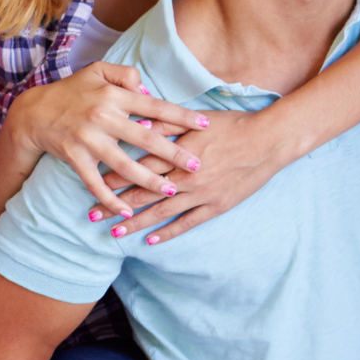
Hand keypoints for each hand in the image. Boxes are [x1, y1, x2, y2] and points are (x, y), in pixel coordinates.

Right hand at [8, 63, 204, 216]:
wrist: (33, 112)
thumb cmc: (70, 91)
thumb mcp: (97, 70)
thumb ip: (127, 75)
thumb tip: (149, 90)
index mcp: (113, 95)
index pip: (155, 106)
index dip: (181, 116)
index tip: (205, 125)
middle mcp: (103, 117)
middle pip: (146, 138)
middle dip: (174, 153)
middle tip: (198, 165)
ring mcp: (88, 140)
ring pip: (125, 165)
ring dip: (149, 181)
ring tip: (171, 191)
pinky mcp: (75, 158)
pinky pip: (96, 184)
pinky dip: (111, 200)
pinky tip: (128, 212)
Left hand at [89, 107, 288, 243]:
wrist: (268, 141)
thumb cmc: (231, 125)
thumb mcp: (195, 120)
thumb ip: (166, 122)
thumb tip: (138, 122)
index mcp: (177, 153)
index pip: (136, 166)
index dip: (113, 176)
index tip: (92, 183)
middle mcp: (184, 176)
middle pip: (142, 193)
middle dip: (115, 205)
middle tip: (91, 215)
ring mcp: (200, 194)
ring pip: (160, 212)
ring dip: (135, 222)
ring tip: (114, 232)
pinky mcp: (215, 206)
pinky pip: (187, 223)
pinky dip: (168, 232)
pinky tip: (150, 240)